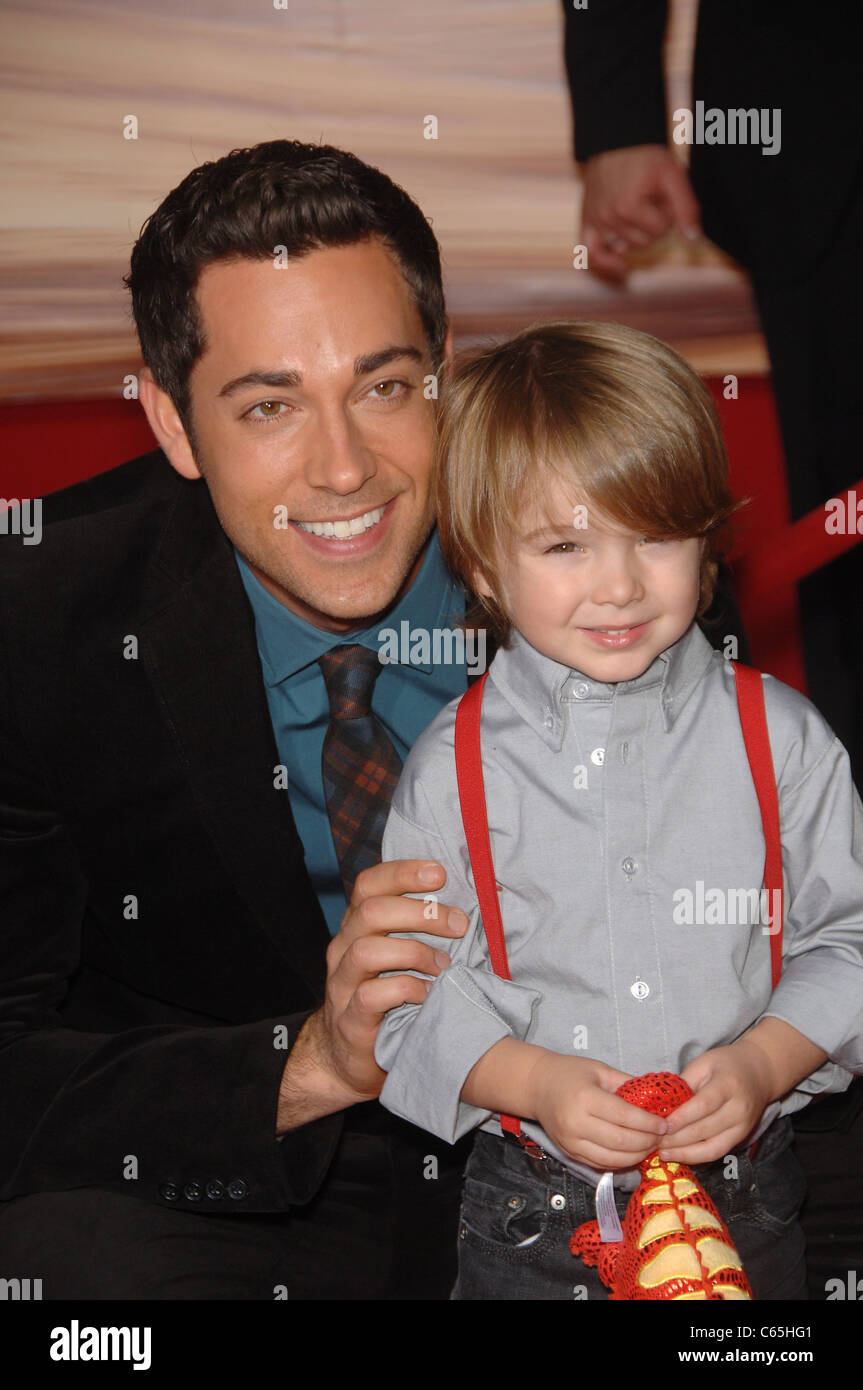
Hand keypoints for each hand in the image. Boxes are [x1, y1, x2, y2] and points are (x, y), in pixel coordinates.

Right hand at [277, 859, 467, 1129]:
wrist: (345, 1057)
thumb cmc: (384, 999)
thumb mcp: (396, 958)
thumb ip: (417, 931)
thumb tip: (466, 905)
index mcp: (357, 928)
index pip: (369, 885)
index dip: (402, 872)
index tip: (440, 874)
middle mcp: (344, 950)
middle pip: (371, 912)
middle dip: (419, 912)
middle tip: (458, 924)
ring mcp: (343, 985)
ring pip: (367, 951)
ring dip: (415, 952)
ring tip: (444, 965)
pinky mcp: (350, 1020)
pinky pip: (372, 996)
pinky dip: (407, 990)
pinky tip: (430, 995)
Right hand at [530, 1052, 667, 1169]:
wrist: (536, 1086)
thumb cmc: (569, 1073)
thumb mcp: (599, 1070)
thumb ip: (627, 1084)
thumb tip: (657, 1099)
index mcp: (584, 1098)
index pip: (624, 1116)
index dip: (648, 1123)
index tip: (665, 1124)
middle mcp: (575, 1123)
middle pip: (620, 1141)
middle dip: (647, 1142)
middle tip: (662, 1137)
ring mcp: (571, 1142)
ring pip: (612, 1158)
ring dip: (637, 1156)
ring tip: (651, 1146)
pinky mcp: (569, 1153)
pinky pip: (601, 1164)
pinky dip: (621, 1162)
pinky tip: (633, 1153)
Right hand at [580, 144, 700, 279]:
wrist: (616, 141)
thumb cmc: (646, 157)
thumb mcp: (674, 176)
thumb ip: (686, 208)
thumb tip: (692, 240)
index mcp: (629, 206)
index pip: (661, 230)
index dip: (669, 214)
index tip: (666, 195)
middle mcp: (608, 216)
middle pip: (644, 242)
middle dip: (654, 224)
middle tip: (652, 200)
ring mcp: (595, 221)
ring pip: (627, 247)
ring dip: (637, 232)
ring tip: (638, 207)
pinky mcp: (586, 222)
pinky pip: (591, 253)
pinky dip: (606, 262)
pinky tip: (622, 267)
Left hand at [658, 1038, 773, 1164]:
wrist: (759, 1072)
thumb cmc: (725, 1064)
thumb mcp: (703, 1064)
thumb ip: (684, 1084)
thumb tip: (661, 1107)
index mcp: (728, 1085)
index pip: (704, 1105)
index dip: (682, 1118)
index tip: (661, 1125)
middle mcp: (738, 1109)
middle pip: (705, 1129)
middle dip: (677, 1139)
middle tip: (653, 1141)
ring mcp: (742, 1127)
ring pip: (712, 1148)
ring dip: (685, 1153)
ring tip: (662, 1153)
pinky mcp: (741, 1138)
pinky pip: (717, 1152)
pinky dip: (696, 1157)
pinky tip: (679, 1155)